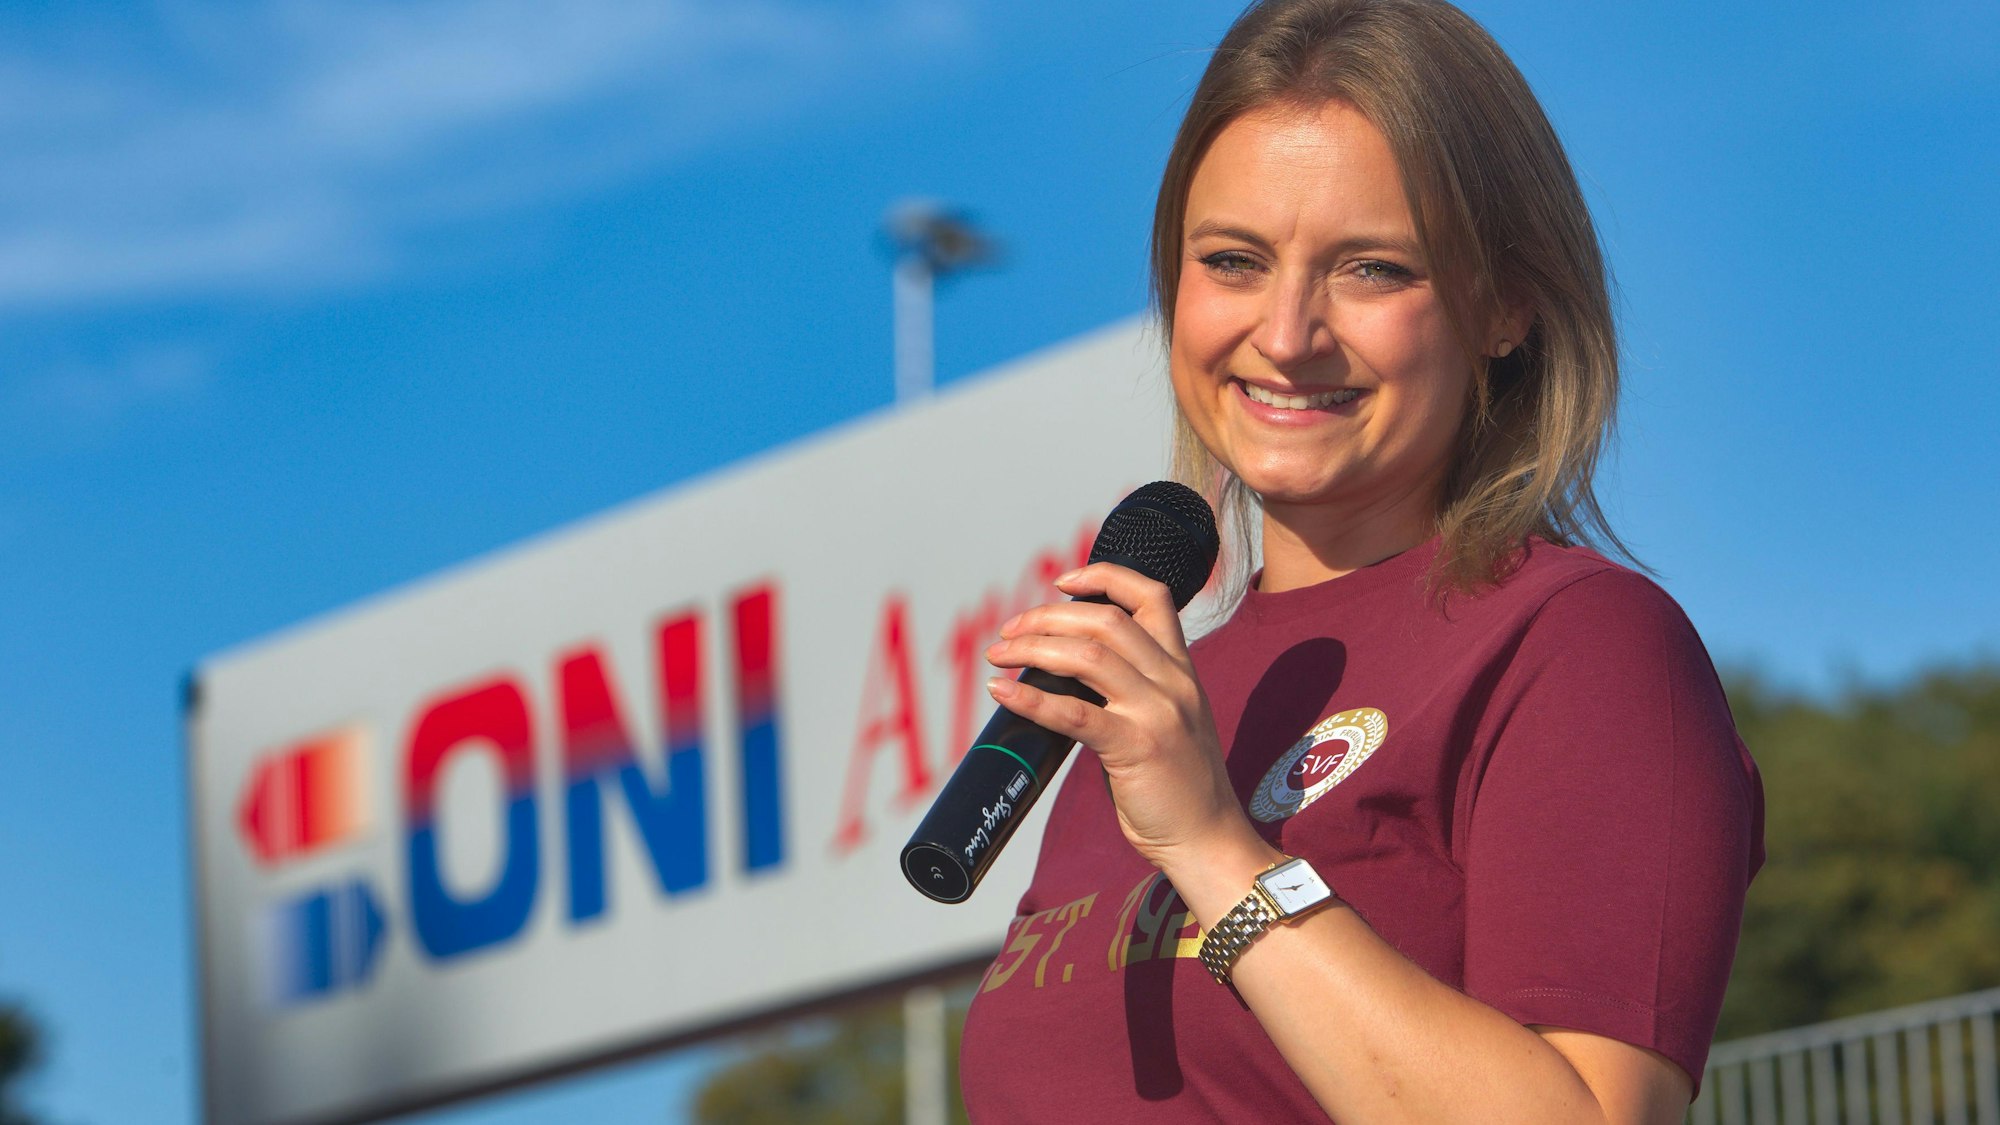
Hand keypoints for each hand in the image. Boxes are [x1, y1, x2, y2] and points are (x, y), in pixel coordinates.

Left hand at [983, 562, 1246, 869]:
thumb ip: (1133, 690)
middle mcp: (1174, 681)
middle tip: (1008, 631)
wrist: (1208, 839)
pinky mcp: (1136, 748)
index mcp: (1182, 669)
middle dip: (1048, 616)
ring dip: (1033, 647)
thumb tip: (1065, 674)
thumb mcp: (1169, 720)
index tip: (1062, 581)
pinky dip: (1031, 697)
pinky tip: (1002, 692)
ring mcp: (1157, 712)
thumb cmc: (1179, 786)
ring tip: (998, 656)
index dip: (1104, 576)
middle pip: (1105, 619)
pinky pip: (1073, 713)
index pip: (1151, 596)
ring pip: (1088, 655)